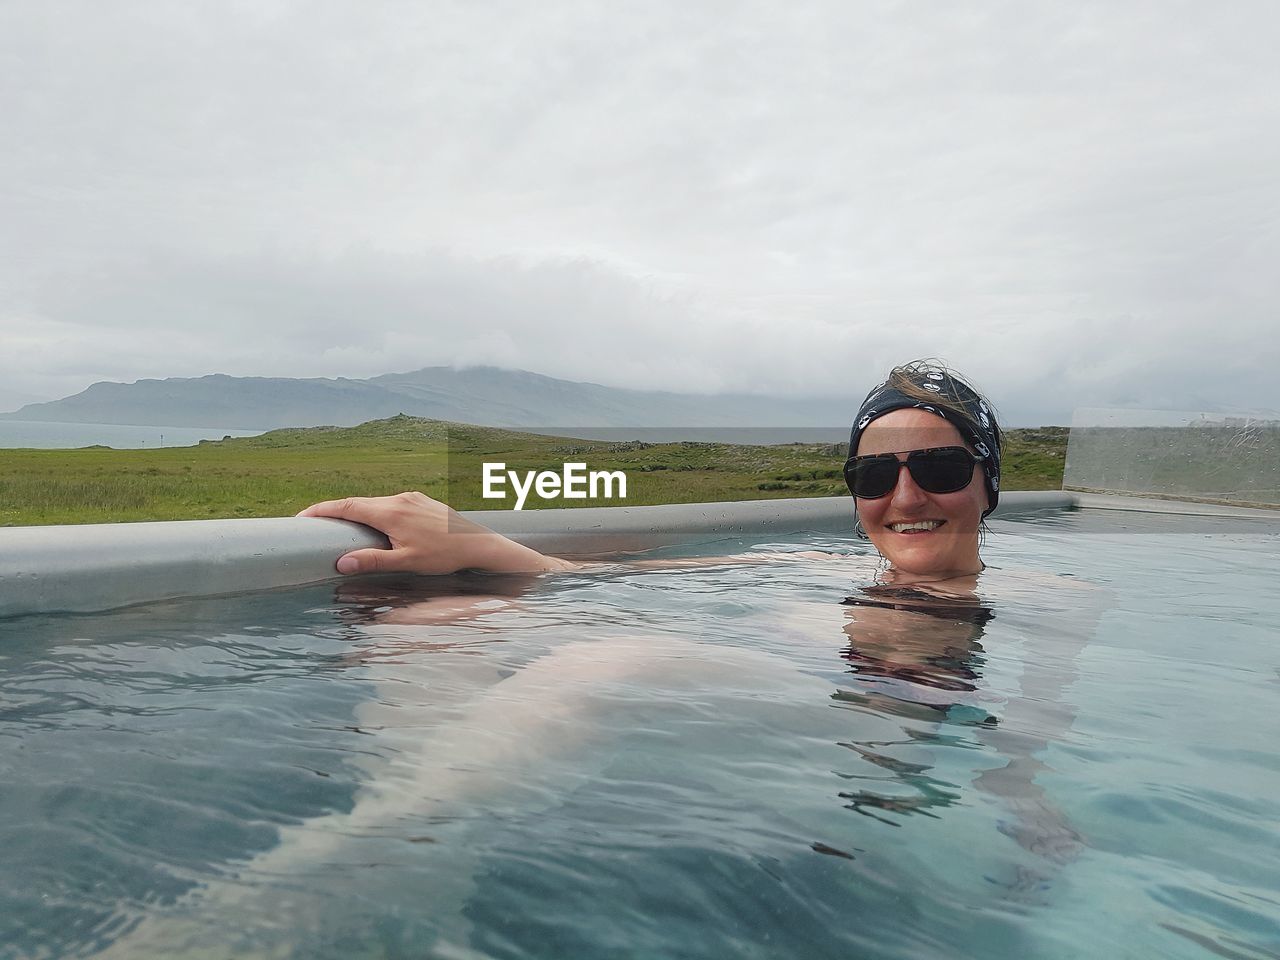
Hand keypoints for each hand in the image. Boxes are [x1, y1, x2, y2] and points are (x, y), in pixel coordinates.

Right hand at [297, 491, 574, 574]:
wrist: (479, 544)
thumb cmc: (444, 555)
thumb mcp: (406, 562)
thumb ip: (372, 561)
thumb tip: (340, 563)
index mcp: (391, 512)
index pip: (347, 506)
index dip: (321, 510)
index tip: (301, 517)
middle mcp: (399, 499)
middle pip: (358, 502)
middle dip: (335, 512)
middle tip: (313, 524)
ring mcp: (412, 498)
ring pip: (375, 503)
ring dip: (356, 512)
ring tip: (339, 527)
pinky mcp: (421, 501)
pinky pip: (390, 504)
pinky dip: (375, 512)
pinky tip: (374, 526)